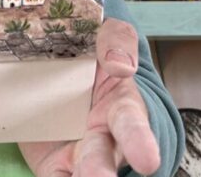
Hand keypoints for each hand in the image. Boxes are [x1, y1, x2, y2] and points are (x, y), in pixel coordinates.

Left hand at [19, 19, 160, 176]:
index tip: (147, 161)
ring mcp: (78, 155)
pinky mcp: (54, 166)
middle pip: (103, 158)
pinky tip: (53, 176)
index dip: (139, 142)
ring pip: (81, 175)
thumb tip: (119, 64)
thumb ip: (116, 39)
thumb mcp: (106, 37)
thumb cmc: (94, 61)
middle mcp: (103, 137)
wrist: (60, 74)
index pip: (132, 124)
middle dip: (101, 171)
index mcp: (121, 106)